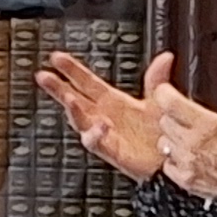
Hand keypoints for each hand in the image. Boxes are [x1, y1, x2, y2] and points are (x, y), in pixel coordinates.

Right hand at [36, 50, 163, 184]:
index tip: (56, 58)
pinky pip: (96, 142)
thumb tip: (165, 58)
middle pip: (73, 99)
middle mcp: (103, 116)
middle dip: (58, 87)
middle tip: (44, 76)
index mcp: (112, 101)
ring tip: (68, 97)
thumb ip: (157, 78)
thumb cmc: (162, 133)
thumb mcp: (160, 99)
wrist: (172, 158)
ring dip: (72, 109)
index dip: (71, 70)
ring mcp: (104, 134)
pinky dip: (95, 133)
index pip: (86, 82)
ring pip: (79, 120)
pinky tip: (100, 124)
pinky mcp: (111, 150)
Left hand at [150, 70, 216, 198]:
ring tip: (187, 140)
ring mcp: (186, 162)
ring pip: (162, 143)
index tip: (166, 91)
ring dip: (170, 139)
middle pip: (164, 121)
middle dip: (171, 117)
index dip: (164, 94)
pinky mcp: (185, 180)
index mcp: (207, 125)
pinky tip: (187, 160)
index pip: (169, 102)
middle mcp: (191, 142)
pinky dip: (172, 161)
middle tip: (185, 118)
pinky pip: (167, 165)